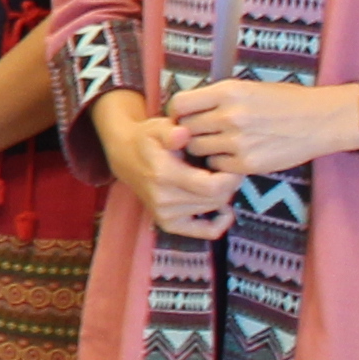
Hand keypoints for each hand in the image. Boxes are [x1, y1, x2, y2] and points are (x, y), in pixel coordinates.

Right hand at [96, 92, 232, 239]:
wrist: (125, 157)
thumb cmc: (147, 140)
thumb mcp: (157, 127)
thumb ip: (170, 131)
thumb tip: (182, 134)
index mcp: (164, 175)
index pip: (212, 187)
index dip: (230, 178)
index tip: (233, 164)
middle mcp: (163, 199)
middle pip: (216, 199)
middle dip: (229, 184)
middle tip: (229, 170)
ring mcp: (164, 214)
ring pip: (212, 208)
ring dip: (222, 195)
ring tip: (218, 179)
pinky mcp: (167, 223)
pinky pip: (205, 231)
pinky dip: (219, 223)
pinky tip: (223, 209)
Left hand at [172, 78, 358, 183]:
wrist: (321, 120)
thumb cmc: (284, 101)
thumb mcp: (248, 87)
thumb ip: (216, 98)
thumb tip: (184, 110)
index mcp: (229, 91)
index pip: (180, 104)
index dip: (178, 113)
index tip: (183, 117)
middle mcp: (230, 116)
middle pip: (186, 129)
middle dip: (189, 132)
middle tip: (201, 133)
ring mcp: (238, 142)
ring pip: (197, 150)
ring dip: (203, 149)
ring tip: (218, 144)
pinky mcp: (248, 163)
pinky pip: (216, 166)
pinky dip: (220, 163)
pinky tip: (233, 155)